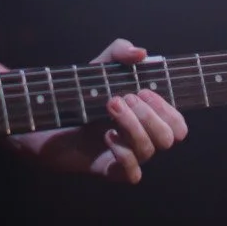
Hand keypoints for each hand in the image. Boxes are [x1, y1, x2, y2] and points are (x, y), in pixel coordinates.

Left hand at [24, 40, 187, 182]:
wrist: (48, 118)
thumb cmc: (81, 94)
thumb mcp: (100, 67)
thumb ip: (120, 52)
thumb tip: (141, 53)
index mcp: (147, 119)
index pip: (178, 124)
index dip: (166, 109)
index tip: (142, 90)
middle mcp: (142, 139)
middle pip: (169, 138)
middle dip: (148, 115)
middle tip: (123, 98)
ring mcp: (128, 156)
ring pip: (149, 150)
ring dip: (131, 125)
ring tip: (110, 106)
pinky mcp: (111, 170)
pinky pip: (132, 173)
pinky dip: (123, 153)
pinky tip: (106, 136)